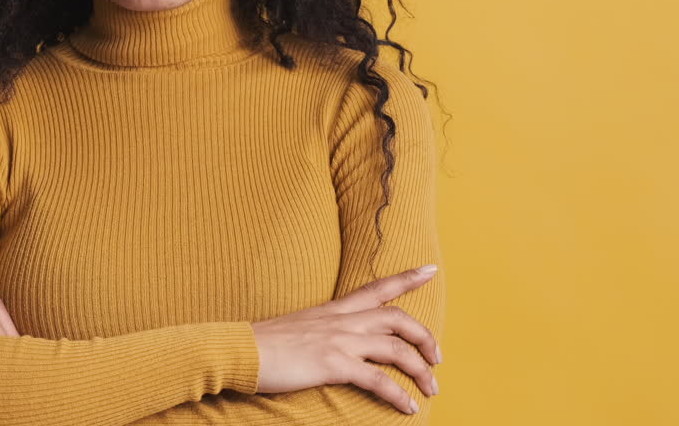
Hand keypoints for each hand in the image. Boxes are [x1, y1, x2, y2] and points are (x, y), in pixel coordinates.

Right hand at [250, 264, 441, 414]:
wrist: (240, 350)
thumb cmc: (264, 343)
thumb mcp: (298, 326)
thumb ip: (320, 329)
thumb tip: (331, 341)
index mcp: (333, 309)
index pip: (377, 288)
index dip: (406, 279)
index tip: (430, 270)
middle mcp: (342, 320)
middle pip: (398, 319)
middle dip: (425, 337)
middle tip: (438, 357)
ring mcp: (339, 341)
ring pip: (397, 349)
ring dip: (421, 370)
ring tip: (431, 388)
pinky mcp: (334, 364)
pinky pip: (378, 380)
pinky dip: (398, 395)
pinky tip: (408, 407)